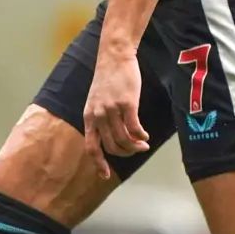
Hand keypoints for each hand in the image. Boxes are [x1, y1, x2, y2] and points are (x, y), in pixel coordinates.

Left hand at [82, 48, 148, 179]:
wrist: (114, 57)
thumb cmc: (108, 79)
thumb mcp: (96, 101)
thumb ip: (100, 118)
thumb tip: (111, 137)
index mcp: (88, 117)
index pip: (91, 147)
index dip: (98, 163)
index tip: (105, 175)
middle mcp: (98, 116)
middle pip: (112, 147)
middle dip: (125, 153)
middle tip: (137, 150)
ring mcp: (112, 110)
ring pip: (124, 139)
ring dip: (135, 146)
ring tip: (143, 144)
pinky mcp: (127, 103)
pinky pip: (134, 128)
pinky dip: (141, 136)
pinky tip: (145, 136)